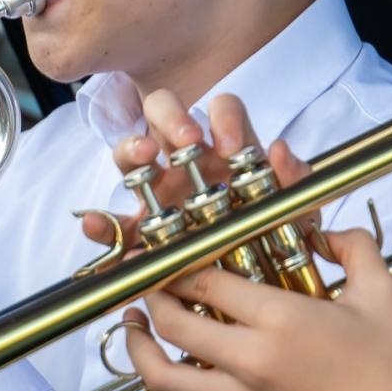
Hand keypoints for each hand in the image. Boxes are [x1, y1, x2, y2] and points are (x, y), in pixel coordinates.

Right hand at [81, 90, 312, 251]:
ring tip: (144, 156)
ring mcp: (160, 191)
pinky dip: (101, 224)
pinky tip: (95, 225)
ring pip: (132, 155)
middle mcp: (189, 160)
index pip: (222, 109)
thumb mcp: (296, 209)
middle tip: (187, 139)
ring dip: (132, 148)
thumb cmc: (278, 233)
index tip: (231, 146)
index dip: (224, 118)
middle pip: (165, 113)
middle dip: (171, 117)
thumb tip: (279, 150)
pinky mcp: (142, 231)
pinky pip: (115, 223)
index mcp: (227, 147)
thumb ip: (294, 180)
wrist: (262, 280)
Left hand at [126, 228, 391, 390]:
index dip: (178, 266)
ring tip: (133, 332)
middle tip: (149, 289)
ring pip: (163, 379)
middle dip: (151, 300)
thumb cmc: (389, 366)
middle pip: (172, 323)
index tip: (168, 259)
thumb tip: (324, 231)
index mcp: (279, 319)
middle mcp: (250, 361)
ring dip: (139, 352)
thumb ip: (353, 247)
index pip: (204, 282)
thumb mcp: (379, 292)